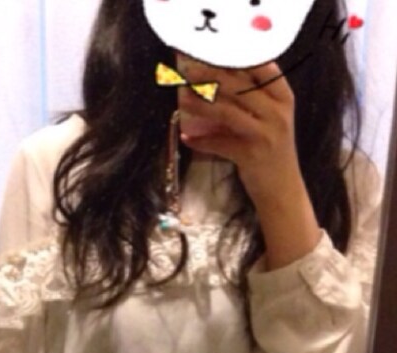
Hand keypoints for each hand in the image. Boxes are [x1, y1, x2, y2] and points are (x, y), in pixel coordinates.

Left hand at [175, 56, 320, 266]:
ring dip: (200, 105)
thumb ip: (252, 98)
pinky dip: (201, 141)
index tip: (212, 50)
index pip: (261, 66)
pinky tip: (187, 137)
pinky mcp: (251, 155)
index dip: (235, 56)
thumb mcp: (269, 119)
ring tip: (181, 99)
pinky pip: (219, 143)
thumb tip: (217, 77)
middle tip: (188, 70)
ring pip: (227, 111)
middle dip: (210, 77)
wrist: (282, 189)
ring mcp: (265, 133)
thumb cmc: (270, 150)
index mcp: (283, 96)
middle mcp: (277, 111)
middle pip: (239, 86)